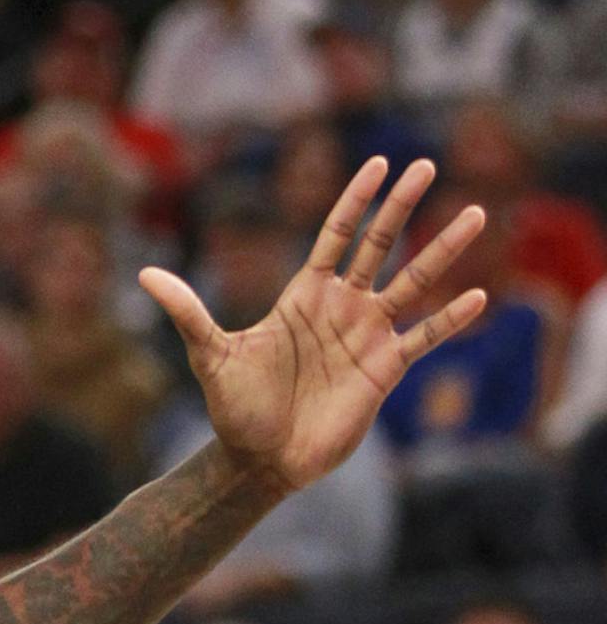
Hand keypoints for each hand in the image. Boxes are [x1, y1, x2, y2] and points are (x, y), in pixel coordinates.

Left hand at [140, 156, 485, 494]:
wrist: (261, 460)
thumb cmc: (235, 407)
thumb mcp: (210, 354)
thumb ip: (187, 312)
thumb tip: (144, 275)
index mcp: (303, 293)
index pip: (337, 234)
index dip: (356, 199)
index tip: (379, 163)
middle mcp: (341, 307)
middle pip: (379, 244)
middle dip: (402, 205)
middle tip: (427, 163)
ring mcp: (367, 336)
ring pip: (413, 282)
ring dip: (443, 250)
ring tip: (476, 214)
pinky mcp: (385, 371)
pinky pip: (424, 337)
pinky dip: (450, 319)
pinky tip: (479, 297)